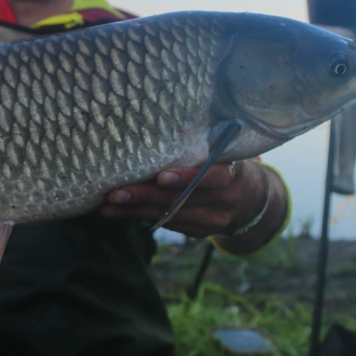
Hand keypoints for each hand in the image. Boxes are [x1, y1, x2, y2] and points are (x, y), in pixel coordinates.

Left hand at [98, 160, 281, 253]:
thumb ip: (199, 143)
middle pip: (183, 201)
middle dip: (146, 197)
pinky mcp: (200, 232)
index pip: (214, 177)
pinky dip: (139, 217)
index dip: (188, 178)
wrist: (249, 198)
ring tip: (106, 205)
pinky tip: (116, 212)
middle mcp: (226, 200)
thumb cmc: (224, 160)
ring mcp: (214, 220)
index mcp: (234, 172)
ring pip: (170, 216)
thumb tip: (150, 123)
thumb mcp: (221, 149)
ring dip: (134, 211)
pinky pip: (166, 225)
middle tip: (115, 192)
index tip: (160, 176)